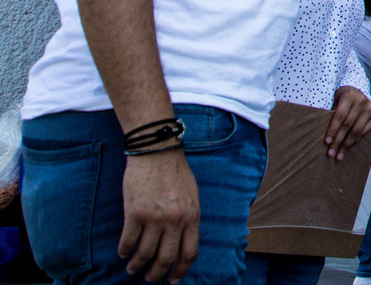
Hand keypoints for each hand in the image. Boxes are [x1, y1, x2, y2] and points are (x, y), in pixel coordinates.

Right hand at [120, 148, 198, 282]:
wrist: (157, 153)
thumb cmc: (176, 173)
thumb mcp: (192, 196)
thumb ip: (188, 219)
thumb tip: (182, 241)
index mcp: (192, 216)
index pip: (190, 252)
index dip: (181, 270)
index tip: (174, 279)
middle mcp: (175, 220)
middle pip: (166, 258)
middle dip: (157, 273)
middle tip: (150, 278)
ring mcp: (154, 218)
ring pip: (145, 253)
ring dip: (137, 265)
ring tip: (133, 268)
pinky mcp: (134, 213)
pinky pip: (128, 241)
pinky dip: (124, 250)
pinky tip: (123, 253)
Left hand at [325, 86, 370, 159]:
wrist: (357, 91)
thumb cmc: (342, 100)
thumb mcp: (335, 102)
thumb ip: (332, 115)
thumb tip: (326, 137)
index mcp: (349, 96)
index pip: (340, 116)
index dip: (333, 130)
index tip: (327, 142)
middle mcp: (362, 101)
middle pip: (348, 125)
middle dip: (338, 141)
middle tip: (331, 153)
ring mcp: (370, 108)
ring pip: (357, 130)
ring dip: (346, 145)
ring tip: (339, 155)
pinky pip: (364, 132)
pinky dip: (355, 141)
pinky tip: (348, 147)